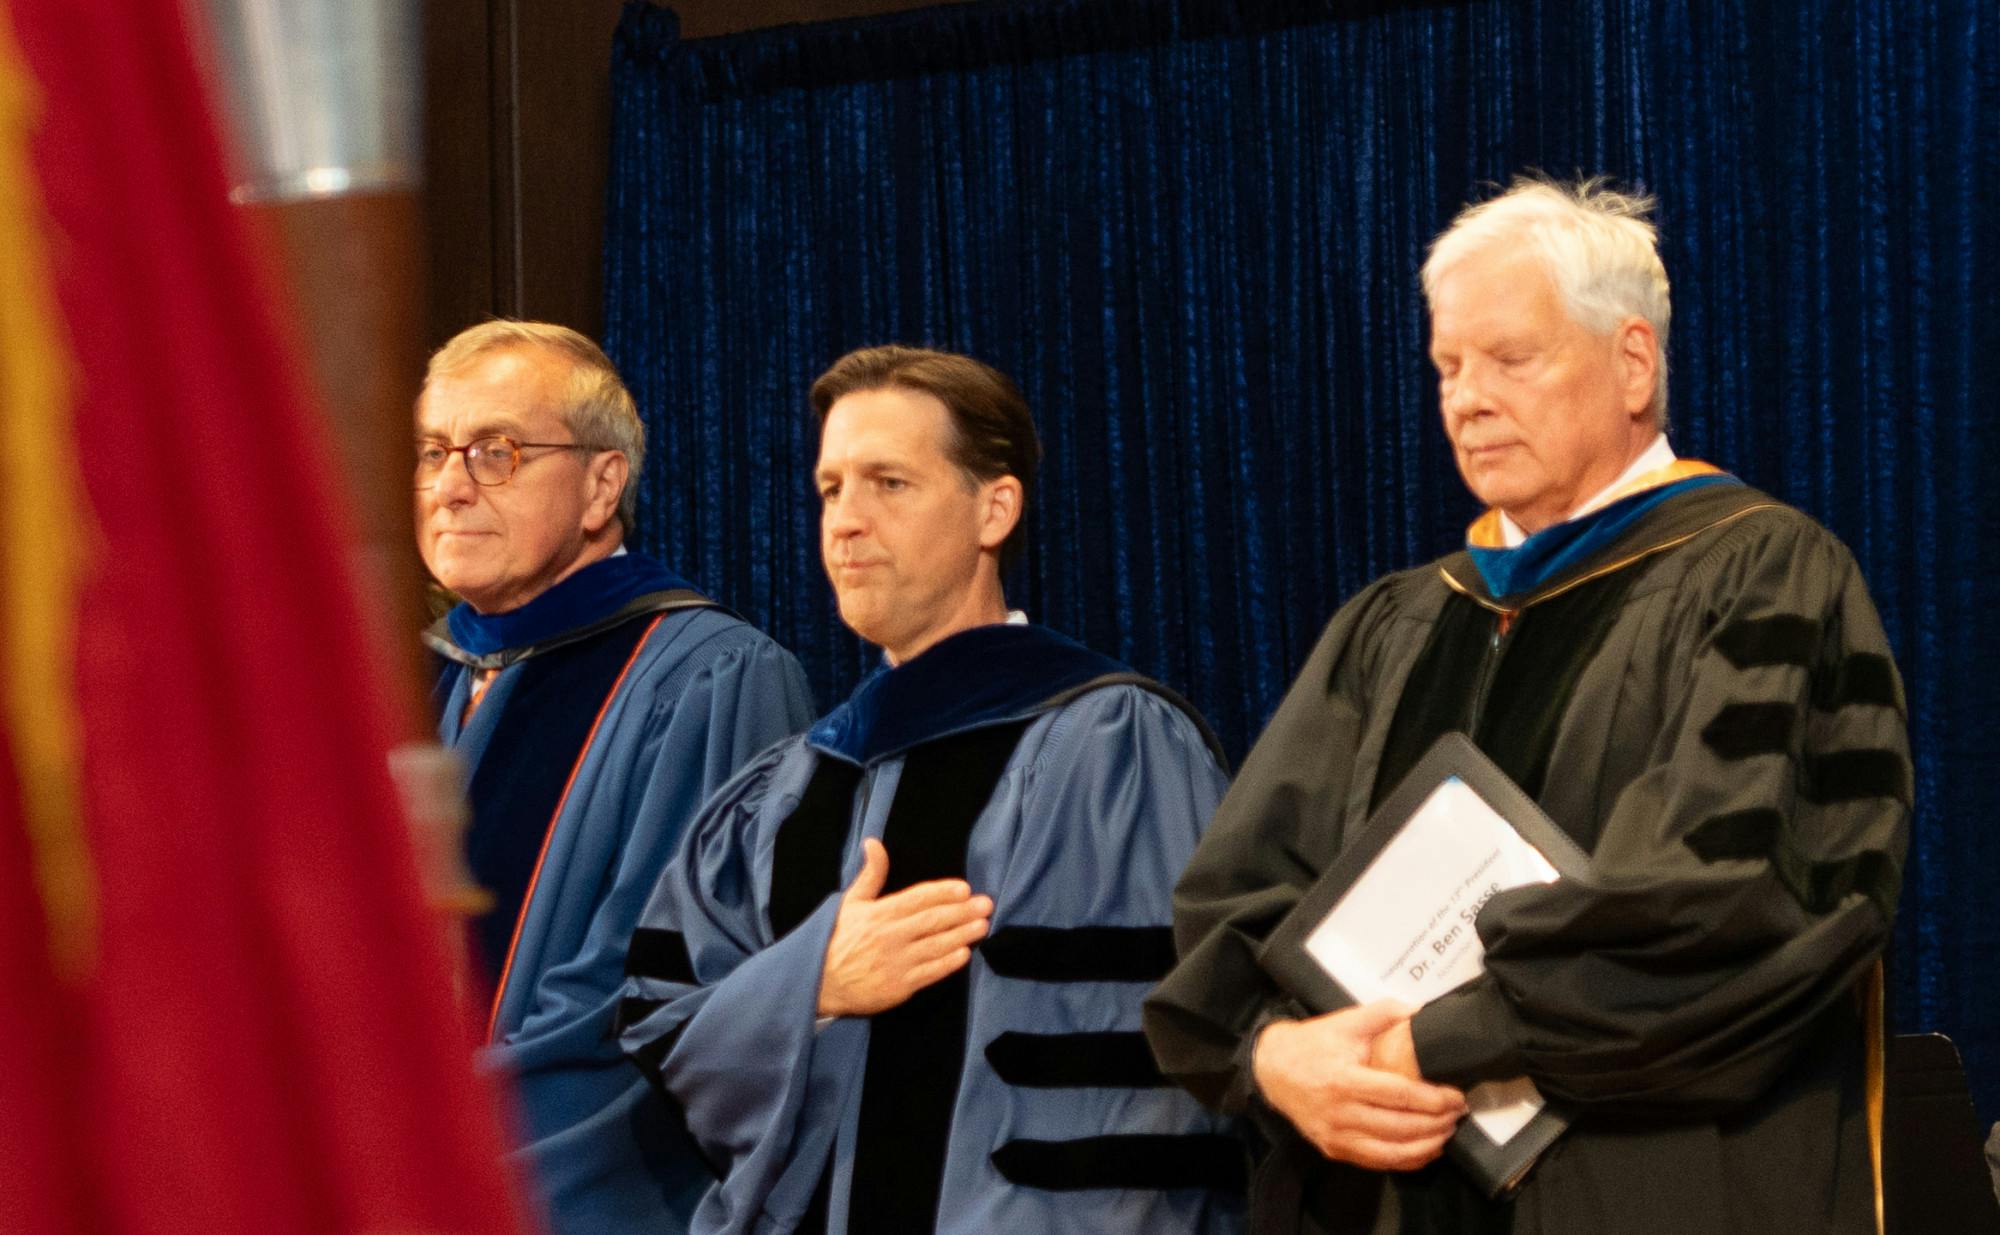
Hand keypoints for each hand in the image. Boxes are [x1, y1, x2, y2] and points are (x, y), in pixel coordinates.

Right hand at [817, 838, 992, 1017]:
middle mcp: (889, 937)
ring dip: (962, 935)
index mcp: (879, 914)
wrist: (819, 982)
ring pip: (935, 946)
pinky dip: (948, 963)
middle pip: (932, 921)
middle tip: (986, 904)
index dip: (942, 892)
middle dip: (962, 912)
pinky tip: (964, 954)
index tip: (964, 888)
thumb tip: (874, 843)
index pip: (917, 899)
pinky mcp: (899, 986)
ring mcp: (895, 963)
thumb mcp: (849, 903)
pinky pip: (929, 973)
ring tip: (982, 925)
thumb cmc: (837, 939)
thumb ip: (870, 875)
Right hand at [1252, 1001, 1465, 1171]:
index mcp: (1344, 1080)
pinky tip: (1424, 1150)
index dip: (1434, 1099)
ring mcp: (1336, 1136)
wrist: (1271, 1069)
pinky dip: (1406, 1160)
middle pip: (1401, 1127)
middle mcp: (1340, 1113)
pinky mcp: (1334, 1149)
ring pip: (1392, 1151)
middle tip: (1458, 1114)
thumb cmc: (1311, 1045)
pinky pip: (1377, 1161)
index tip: (1456, 1097)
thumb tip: (1419, 1010)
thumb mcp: (1344, 1022)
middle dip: (1437, 1123)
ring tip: (1447, 1133)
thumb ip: (1383, 1014)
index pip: (1400, 1095)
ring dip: (1427, 1145)